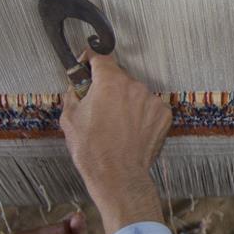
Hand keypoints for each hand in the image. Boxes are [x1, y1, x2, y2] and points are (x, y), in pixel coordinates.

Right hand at [60, 52, 171, 233]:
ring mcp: (152, 100)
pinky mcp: (163, 114)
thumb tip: (76, 86)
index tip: (86, 62)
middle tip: (98, 105)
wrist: (118, 176)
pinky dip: (140, 113)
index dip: (90, 58)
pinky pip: (149, 106)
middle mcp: (134, 87)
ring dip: (126, 101)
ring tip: (115, 124)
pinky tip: (130, 129)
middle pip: (119, 77)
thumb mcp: (70, 119)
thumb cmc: (93, 150)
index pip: (101, 57)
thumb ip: (73, 94)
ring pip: (135, 93)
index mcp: (110, 83)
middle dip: (108, 87)